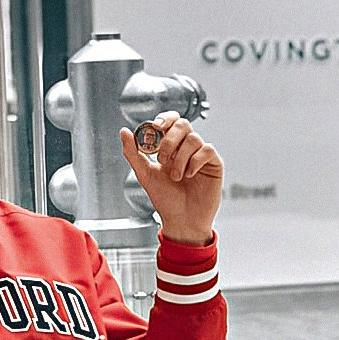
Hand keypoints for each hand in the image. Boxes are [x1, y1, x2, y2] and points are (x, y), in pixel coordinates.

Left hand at [120, 111, 222, 245]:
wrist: (181, 220)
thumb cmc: (166, 199)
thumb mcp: (145, 174)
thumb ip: (134, 153)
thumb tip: (124, 131)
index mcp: (170, 147)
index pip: (170, 121)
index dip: (164, 119)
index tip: (155, 127)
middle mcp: (186, 148)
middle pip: (183, 124)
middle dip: (170, 139)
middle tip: (162, 158)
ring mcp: (200, 155)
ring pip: (193, 138)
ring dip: (180, 158)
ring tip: (176, 176)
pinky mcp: (214, 164)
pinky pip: (207, 149)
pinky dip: (195, 161)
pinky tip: (189, 175)